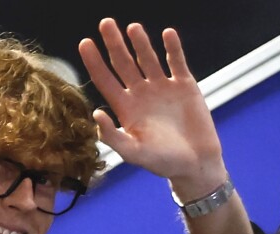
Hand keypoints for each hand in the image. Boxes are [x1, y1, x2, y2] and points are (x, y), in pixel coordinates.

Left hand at [79, 18, 226, 199]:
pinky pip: (177, 62)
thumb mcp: (133, 153)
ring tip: (132, 28)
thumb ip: (112, 136)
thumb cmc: (162, 162)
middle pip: (123, 63)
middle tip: (105, 23)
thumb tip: (96, 114)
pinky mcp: (184, 86)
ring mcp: (162, 88)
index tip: (84, 42)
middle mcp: (140, 94)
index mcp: (125, 108)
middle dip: (113, 44)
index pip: (105, 79)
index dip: (94, 62)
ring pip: (148, 59)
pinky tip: (167, 34)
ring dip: (140, 43)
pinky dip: (173, 48)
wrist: (195, 164)